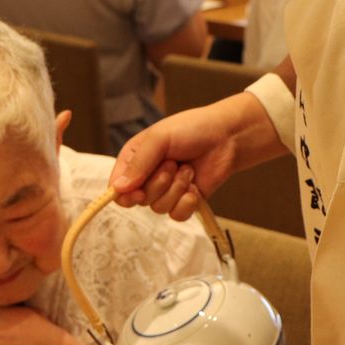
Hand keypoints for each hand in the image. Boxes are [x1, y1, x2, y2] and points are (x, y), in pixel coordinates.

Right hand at [111, 101, 247, 220]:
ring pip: (159, 207)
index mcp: (134, 159)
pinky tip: (195, 186)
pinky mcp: (184, 201)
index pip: (117, 186)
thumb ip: (138, 163)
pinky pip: (176, 215)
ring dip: (176, 188)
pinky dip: (187, 202)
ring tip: (188, 169)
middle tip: (173, 164)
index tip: (138, 192)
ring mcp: (166, 190)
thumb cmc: (192, 129)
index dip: (124, 194)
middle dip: (159, 183)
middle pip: (139, 199)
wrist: (227, 137)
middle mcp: (147, 176)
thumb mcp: (159, 138)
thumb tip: (118, 188)